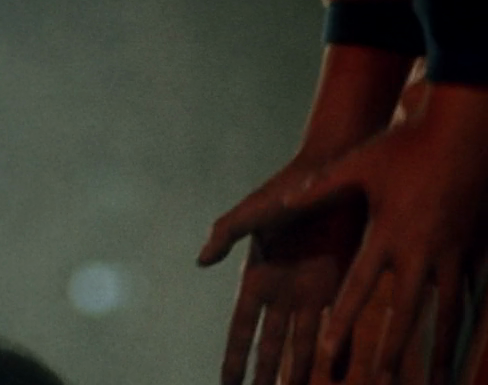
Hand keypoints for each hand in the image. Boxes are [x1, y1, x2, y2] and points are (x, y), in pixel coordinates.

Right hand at [199, 157, 366, 384]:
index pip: (242, 328)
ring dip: (299, 372)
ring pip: (303, 344)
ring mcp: (311, 290)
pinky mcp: (339, 284)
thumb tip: (200, 262)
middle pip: (269, 345)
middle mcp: (281, 290)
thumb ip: (225, 233)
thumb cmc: (287, 191)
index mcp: (256, 277)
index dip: (234, 358)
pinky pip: (337, 326)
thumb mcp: (252, 212)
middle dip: (263, 376)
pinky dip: (338, 351)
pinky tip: (338, 374)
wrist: (332, 173)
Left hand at [283, 86, 487, 384]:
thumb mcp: (357, 165)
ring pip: (448, 312)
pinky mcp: (477, 247)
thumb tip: (282, 202)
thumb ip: (319, 188)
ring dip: (440, 349)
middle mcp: (420, 250)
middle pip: (407, 313)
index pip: (359, 288)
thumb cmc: (406, 146)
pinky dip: (469, 320)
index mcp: (386, 234)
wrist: (464, 131)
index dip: (342, 321)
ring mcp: (453, 252)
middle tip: (383, 384)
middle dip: (395, 352)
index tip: (327, 353)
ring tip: (436, 382)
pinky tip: (466, 343)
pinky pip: (475, 292)